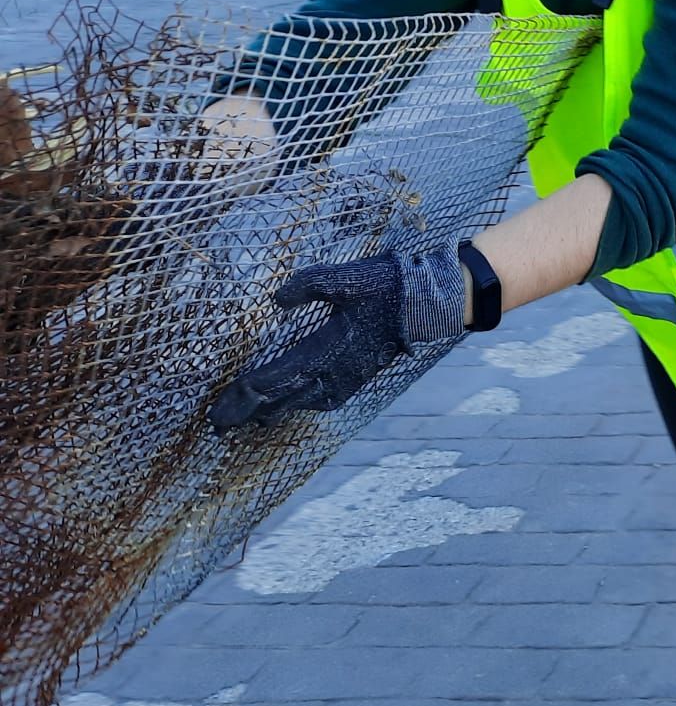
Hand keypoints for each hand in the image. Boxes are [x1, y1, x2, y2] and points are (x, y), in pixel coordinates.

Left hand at [208, 247, 464, 429]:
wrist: (428, 303)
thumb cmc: (386, 288)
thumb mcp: (344, 278)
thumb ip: (306, 286)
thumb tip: (276, 301)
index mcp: (326, 351)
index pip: (273, 380)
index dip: (241, 397)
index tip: (216, 411)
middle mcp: (335, 372)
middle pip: (282, 400)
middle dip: (248, 414)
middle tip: (219, 427)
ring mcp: (349, 376)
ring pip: (303, 402)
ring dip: (274, 411)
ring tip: (251, 420)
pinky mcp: (359, 373)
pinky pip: (324, 397)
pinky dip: (302, 403)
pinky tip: (297, 402)